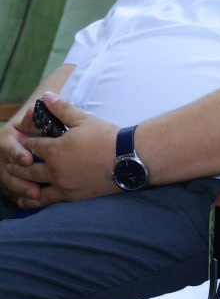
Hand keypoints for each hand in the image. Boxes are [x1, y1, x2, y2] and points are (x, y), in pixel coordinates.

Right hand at [0, 108, 36, 204]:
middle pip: (7, 171)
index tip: (28, 159)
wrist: (23, 139)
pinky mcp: (7, 181)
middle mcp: (1, 157)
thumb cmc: (31, 129)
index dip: (17, 154)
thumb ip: (31, 120)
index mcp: (6, 140)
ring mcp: (2, 171)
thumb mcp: (29, 123)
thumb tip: (35, 109)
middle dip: (21, 180)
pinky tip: (30, 204)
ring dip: (21, 191)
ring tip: (36, 196)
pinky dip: (20, 198)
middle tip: (35, 189)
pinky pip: (11, 192)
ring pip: (8, 183)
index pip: (9, 147)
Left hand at [12, 92, 117, 207]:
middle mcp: (54, 169)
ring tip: (15, 185)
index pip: (32, 146)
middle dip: (18, 165)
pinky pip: (46, 202)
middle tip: (11, 164)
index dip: (26, 143)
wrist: (129, 159)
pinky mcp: (72, 197)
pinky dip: (33, 202)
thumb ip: (63, 109)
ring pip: (32, 188)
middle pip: (26, 168)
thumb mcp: (84, 120)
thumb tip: (46, 96)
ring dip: (21, 185)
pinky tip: (29, 201)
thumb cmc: (108, 137)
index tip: (23, 142)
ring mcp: (62, 185)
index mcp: (55, 149)